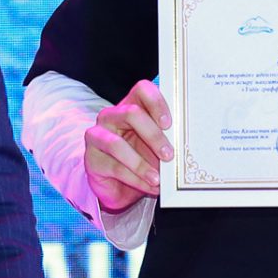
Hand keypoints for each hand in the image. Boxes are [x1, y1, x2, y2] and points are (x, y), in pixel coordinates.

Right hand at [84, 79, 172, 214]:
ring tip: (157, 178)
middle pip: (131, 113)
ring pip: (117, 144)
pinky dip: (135, 179)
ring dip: (141, 164)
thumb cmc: (141, 158)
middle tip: (169, 155)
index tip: (169, 124)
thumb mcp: (156, 147)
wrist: (119, 185)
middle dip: (153, 135)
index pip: (142, 90)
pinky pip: (114, 167)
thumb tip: (186, 144)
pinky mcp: (91, 158)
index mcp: (130, 105)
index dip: (157, 103)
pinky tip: (149, 186)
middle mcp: (111, 116)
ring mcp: (97, 136)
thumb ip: (167, 139)